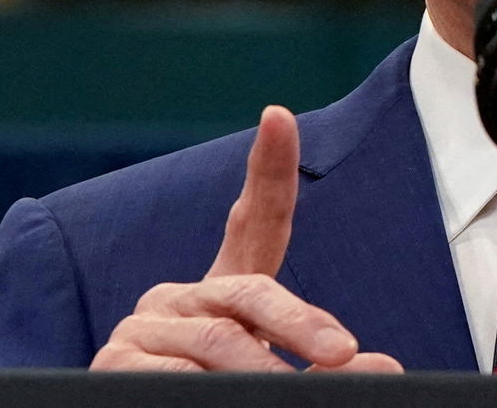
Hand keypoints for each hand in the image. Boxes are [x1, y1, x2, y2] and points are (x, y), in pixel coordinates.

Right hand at [90, 106, 403, 373]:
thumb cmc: (221, 397)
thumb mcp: (274, 374)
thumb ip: (319, 360)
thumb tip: (382, 365)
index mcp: (225, 293)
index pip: (255, 223)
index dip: (269, 168)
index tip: (279, 117)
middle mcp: (181, 296)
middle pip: (249, 292)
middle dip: (300, 323)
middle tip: (342, 352)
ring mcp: (145, 325)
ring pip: (219, 341)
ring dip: (262, 373)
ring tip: (291, 393)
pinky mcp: (115, 362)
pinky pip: (176, 376)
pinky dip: (213, 392)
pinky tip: (223, 400)